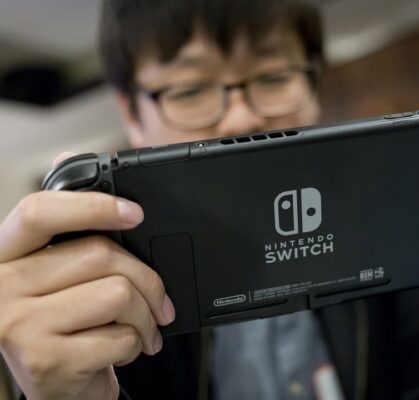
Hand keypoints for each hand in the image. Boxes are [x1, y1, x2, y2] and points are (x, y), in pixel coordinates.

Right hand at [0, 154, 175, 399]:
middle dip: (148, 279)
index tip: (135, 212)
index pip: (38, 212)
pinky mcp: (45, 361)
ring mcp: (20, 326)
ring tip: (145, 327)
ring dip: (147, 315)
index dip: (91, 205)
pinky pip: (118, 335)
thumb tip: (66, 157)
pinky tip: (126, 347)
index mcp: (5, 255)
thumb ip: (64, 225)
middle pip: (99, 254)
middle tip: (161, 300)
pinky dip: (137, 342)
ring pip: (118, 294)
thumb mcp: (54, 272)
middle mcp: (3, 288)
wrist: (56, 387)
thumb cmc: (61, 322)